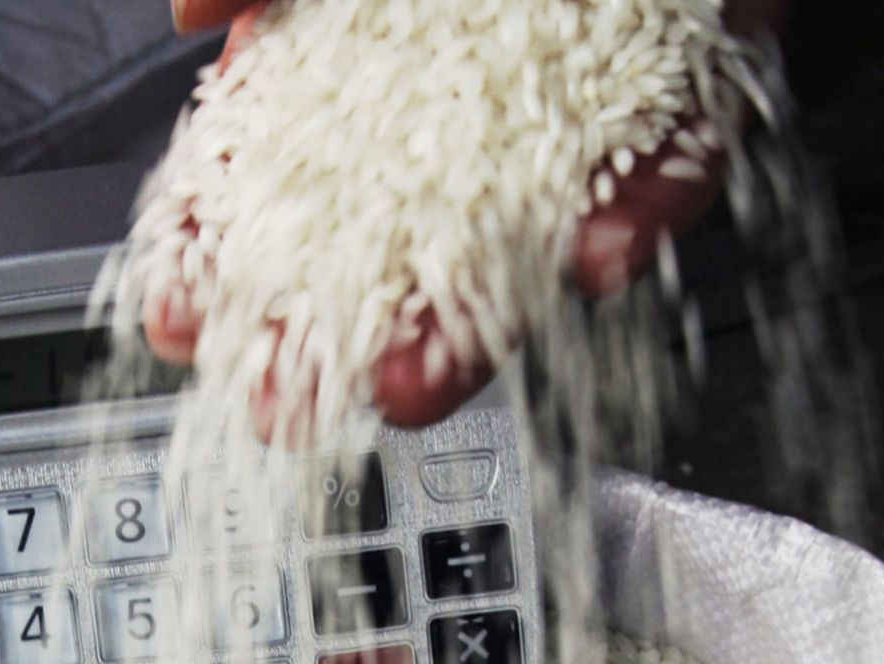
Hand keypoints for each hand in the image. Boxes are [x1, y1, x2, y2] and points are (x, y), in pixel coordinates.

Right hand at [153, 0, 787, 432]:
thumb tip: (187, 10)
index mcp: (373, 23)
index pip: (284, 150)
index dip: (226, 238)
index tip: (181, 317)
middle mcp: (477, 64)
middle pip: (401, 216)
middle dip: (336, 319)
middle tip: (288, 405)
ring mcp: (588, 73)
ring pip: (533, 214)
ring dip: (478, 308)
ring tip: (415, 381)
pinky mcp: (702, 63)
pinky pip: (679, 148)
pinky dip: (642, 202)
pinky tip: (593, 258)